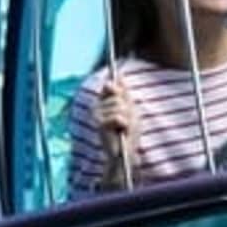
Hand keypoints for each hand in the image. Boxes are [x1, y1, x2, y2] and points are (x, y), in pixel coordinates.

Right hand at [95, 72, 145, 186]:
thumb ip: (124, 93)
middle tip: (126, 121)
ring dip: (127, 118)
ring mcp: (96, 114)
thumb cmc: (129, 131)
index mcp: (103, 101)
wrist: (124, 152)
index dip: (119, 89)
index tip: (124, 100)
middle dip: (127, 109)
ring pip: (118, 106)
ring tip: (124, 127)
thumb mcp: (130, 109)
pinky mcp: (99, 123)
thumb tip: (119, 74)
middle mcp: (97, 106)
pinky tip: (121, 130)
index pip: (110, 85)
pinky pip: (117, 116)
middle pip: (117, 95)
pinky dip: (124, 124)